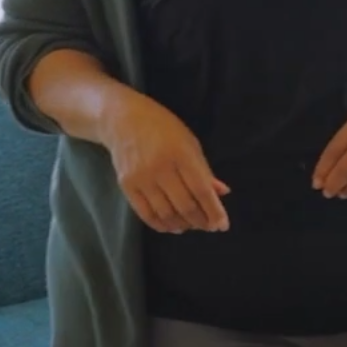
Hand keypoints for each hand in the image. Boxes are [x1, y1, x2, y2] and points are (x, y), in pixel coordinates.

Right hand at [101, 91, 230, 233]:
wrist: (123, 120)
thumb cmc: (163, 128)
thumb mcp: (189, 142)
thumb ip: (204, 170)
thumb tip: (222, 193)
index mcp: (181, 154)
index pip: (201, 190)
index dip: (214, 211)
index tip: (222, 225)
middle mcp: (160, 168)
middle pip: (184, 205)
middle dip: (201, 221)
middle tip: (209, 226)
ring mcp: (141, 178)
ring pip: (166, 214)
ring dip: (183, 225)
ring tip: (192, 226)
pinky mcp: (126, 186)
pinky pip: (146, 214)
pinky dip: (161, 225)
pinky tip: (172, 227)